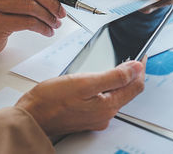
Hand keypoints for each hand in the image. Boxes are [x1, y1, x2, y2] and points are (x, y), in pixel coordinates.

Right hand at [16, 59, 145, 135]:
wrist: (31, 117)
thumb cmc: (52, 100)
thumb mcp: (86, 83)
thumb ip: (114, 76)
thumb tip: (136, 68)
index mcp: (109, 106)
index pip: (136, 86)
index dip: (141, 69)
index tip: (142, 56)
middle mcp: (105, 114)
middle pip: (128, 91)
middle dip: (132, 74)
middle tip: (132, 58)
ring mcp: (96, 117)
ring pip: (116, 95)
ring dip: (120, 80)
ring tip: (118, 65)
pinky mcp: (87, 116)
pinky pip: (104, 100)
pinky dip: (108, 88)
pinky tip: (100, 80)